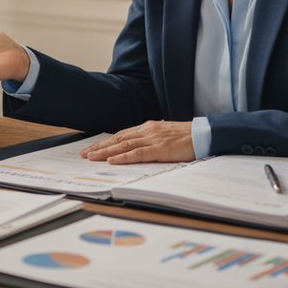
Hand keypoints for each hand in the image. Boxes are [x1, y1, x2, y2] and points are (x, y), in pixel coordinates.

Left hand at [80, 121, 194, 163]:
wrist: (203, 134)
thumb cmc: (185, 137)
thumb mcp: (164, 134)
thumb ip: (150, 138)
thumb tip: (136, 146)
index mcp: (147, 127)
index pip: (121, 135)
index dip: (105, 142)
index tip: (92, 149)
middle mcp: (147, 131)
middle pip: (118, 139)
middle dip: (99, 147)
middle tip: (84, 155)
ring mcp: (152, 139)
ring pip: (124, 146)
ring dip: (106, 152)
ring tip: (92, 158)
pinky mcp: (160, 149)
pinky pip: (138, 153)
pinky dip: (123, 157)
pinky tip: (112, 160)